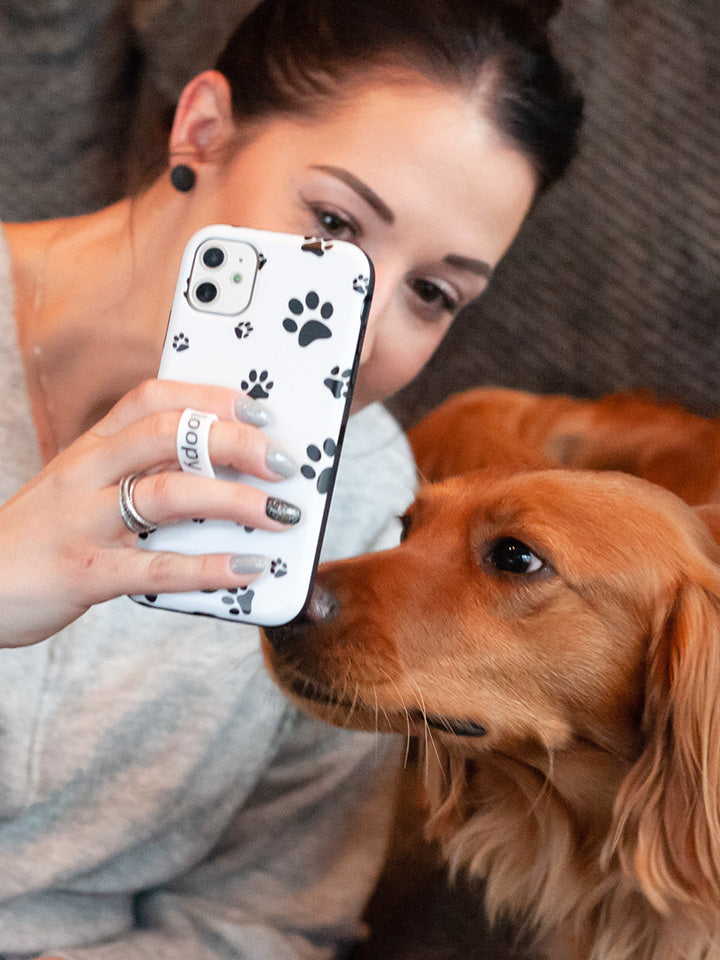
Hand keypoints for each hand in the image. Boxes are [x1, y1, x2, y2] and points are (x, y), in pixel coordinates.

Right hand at [1, 379, 297, 647]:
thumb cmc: (44, 533)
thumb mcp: (81, 486)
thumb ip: (137, 473)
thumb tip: (221, 474)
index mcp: (91, 446)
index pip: (152, 398)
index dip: (210, 397)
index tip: (258, 409)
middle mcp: (88, 473)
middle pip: (170, 436)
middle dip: (236, 444)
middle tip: (285, 463)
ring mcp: (85, 521)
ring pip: (169, 495)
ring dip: (235, 502)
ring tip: (280, 514)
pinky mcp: (87, 573)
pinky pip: (158, 567)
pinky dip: (210, 568)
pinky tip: (250, 568)